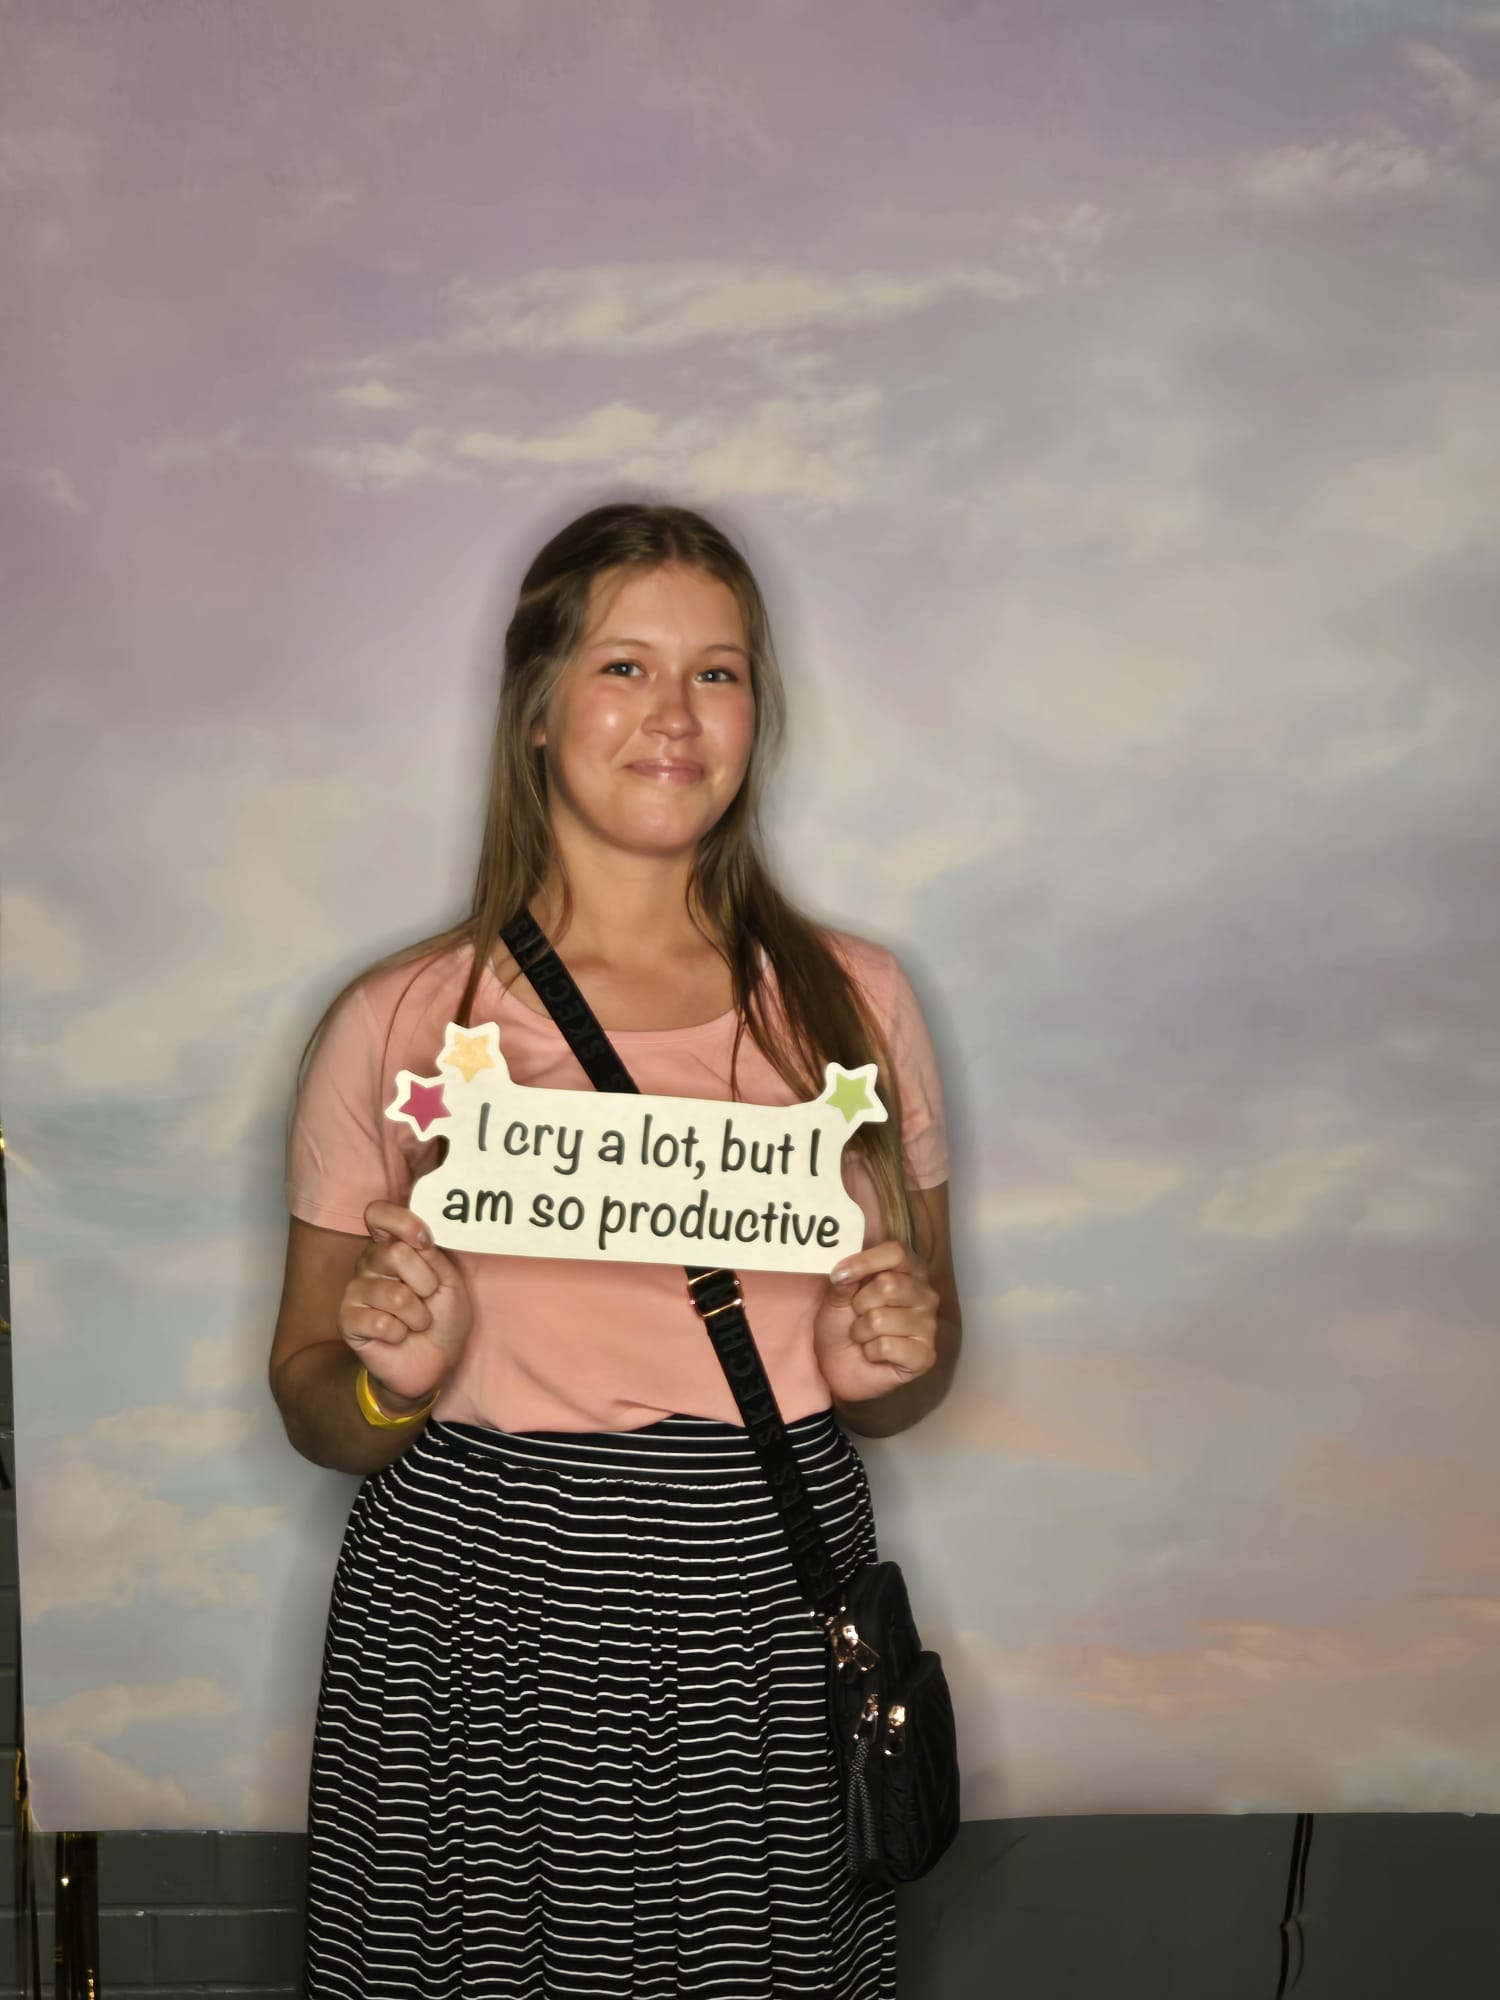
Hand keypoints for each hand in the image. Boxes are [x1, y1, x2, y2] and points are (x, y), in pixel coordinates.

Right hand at [338, 1202, 473, 1407]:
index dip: (402, 1222)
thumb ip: (433, 1255)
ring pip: (394, 1294)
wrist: (434, 1362)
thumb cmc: (442, 1318)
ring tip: (416, 1323)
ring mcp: (355, 1290)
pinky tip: (398, 1337)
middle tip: (428, 1298)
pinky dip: (400, 1333)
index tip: (424, 1241)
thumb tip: (418, 1234)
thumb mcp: (450, 1281)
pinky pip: (380, 1321)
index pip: (378, 1213)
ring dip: (418, 1316)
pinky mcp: (347, 1320)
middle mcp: (369, 1262)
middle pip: (394, 1253)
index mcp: (392, 1245)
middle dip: (425, 1282)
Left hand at [812, 1239, 939, 1410]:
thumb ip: (845, 1277)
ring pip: (881, 1319)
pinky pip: (887, 1346)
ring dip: (861, 1331)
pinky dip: (870, 1352)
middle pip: (888, 1284)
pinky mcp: (925, 1355)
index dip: (865, 1261)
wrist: (838, 1366)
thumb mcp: (836, 1295)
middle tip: (856, 1315)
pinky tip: (874, 1354)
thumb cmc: (842, 1324)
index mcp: (908, 1270)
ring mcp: (929, 1325)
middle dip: (859, 1303)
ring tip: (864, 1337)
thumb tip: (846, 1269)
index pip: (896, 1252)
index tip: (839, 1274)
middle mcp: (925, 1294)